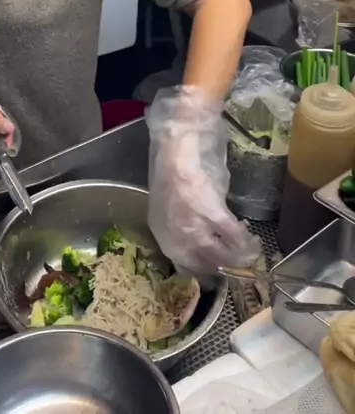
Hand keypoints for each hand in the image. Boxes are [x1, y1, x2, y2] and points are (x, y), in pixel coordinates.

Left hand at [146, 86, 260, 274]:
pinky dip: (246, 242)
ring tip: (250, 252)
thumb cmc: (176, 164)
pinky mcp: (210, 212)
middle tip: (241, 267)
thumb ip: (188, 223)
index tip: (219, 274)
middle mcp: (174, 235)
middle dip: (225, 269)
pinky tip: (253, 240)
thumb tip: (207, 235)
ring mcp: (191, 225)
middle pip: (204, 266)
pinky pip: (234, 236)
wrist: (179, 139)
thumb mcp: (175, 203)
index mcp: (161, 231)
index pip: (183, 267)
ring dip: (239, 259)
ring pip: (221, 257)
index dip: (204, 273)